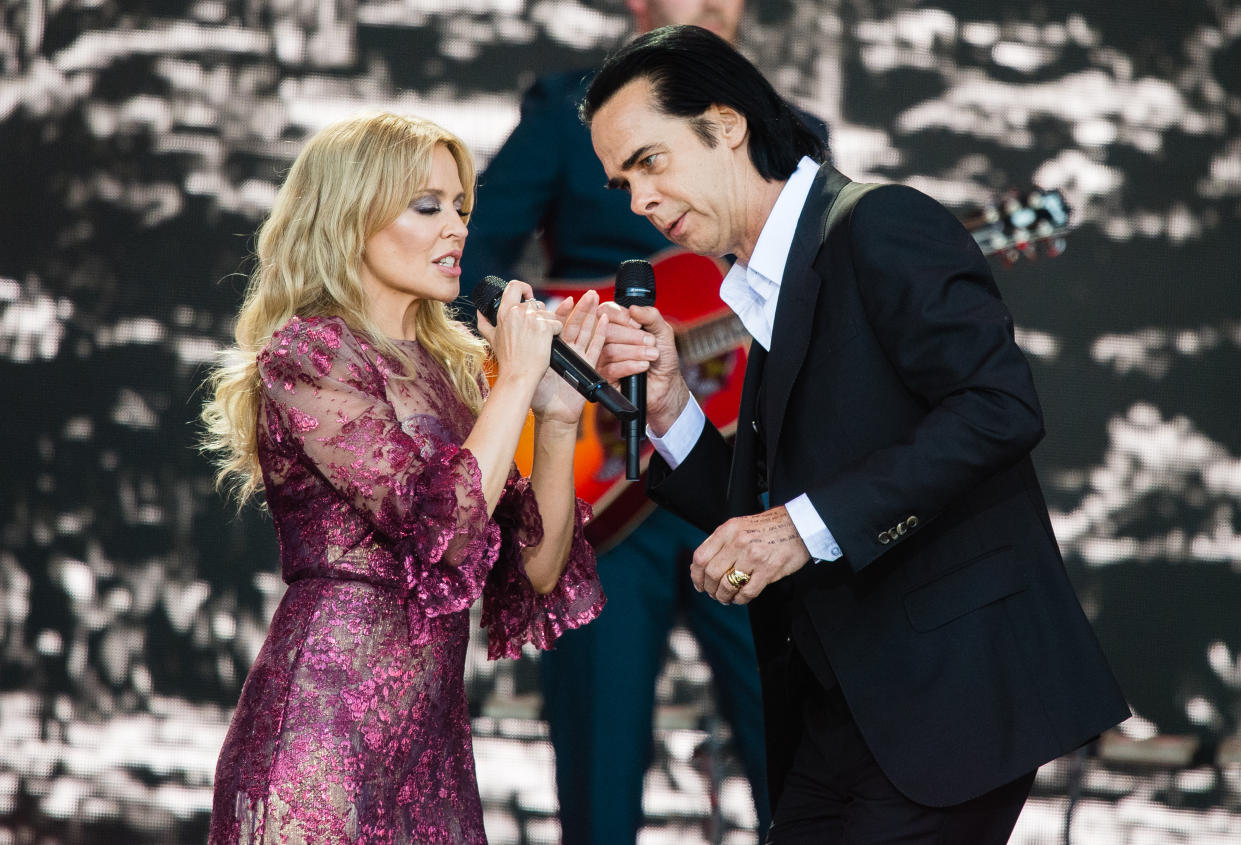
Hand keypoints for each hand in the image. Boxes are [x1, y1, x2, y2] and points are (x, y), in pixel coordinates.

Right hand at [476, 280, 563, 393]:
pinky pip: (557, 323)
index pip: (514, 286)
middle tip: (534, 334)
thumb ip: (484, 323)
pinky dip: (556, 332)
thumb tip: (479, 312)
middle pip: (537, 304)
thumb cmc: (507, 360)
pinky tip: (547, 343)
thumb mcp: (491, 339)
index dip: (524, 288)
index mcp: (505, 312)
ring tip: (539, 341)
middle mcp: (518, 311)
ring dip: (548, 325)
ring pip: (549, 313)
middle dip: (539, 316)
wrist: (518, 375)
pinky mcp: (545, 326)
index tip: (529, 296)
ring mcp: (532, 318)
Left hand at [529, 289, 607, 424]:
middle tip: (588, 294)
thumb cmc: (537, 393)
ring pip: (586, 331)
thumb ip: (516, 345)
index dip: (563, 311)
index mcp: (550, 348)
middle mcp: (565, 351)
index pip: (557, 324)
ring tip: (596, 299)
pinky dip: (601, 332)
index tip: (567, 300)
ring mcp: (577, 357)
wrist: (550, 413)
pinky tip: (604, 319)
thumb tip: (502, 326)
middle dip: (582, 308)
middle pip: (575, 324)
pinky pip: (596, 347)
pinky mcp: (586, 366)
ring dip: (591, 315)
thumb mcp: (524, 365)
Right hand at [595, 302, 687, 435]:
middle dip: (632, 336)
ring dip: (635, 352)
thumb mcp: (662, 332)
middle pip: (607, 331)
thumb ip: (651, 316)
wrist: (666, 384)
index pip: (606, 311)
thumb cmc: (662, 356)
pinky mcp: (606, 378)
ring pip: (610, 350)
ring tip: (653, 355)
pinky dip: (631, 366)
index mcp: (617, 324)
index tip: (638, 324)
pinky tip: (644, 366)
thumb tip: (633, 308)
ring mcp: (603, 359)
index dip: (620, 316)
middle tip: (651, 342)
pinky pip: (612, 369)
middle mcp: (606, 340)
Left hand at [691, 506, 810, 604]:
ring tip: (726, 597)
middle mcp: (739, 542)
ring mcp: (754, 556)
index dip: (696, 575)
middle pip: (712, 573)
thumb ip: (719, 542)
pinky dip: (740, 599)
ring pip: (728, 585)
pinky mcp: (768, 570)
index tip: (699, 583)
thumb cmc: (768, 527)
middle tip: (713, 593)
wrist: (798, 525)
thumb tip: (699, 566)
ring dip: (723, 596)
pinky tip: (740, 597)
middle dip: (710, 588)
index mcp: (728, 530)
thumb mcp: (739, 526)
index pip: (701, 557)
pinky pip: (747, 592)